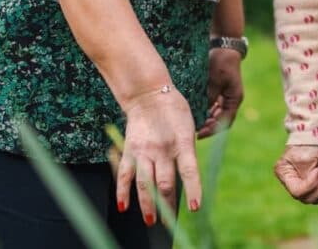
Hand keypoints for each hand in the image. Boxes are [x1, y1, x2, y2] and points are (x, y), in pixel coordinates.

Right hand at [116, 86, 201, 224]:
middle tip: (169, 223)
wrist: (149, 94)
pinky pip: (125, 174)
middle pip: (165, 183)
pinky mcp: (130, 150)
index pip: (189, 171)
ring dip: (147, 204)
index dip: (193, 190)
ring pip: (145, 183)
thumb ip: (186, 152)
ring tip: (150, 221)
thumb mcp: (189, 128)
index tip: (194, 208)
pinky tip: (123, 206)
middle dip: (167, 205)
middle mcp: (163, 149)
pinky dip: (123, 191)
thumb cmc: (174, 112)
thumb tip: (187, 179)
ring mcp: (145, 151)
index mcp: (183, 142)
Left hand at [197, 48, 244, 137]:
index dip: (212, 130)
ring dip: (206, 118)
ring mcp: (225, 94)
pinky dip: (205, 109)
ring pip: (216, 113)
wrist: (223, 46)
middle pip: (220, 119)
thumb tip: (201, 114)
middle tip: (194, 129)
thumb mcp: (215, 80)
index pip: (225, 121)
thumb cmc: (221, 62)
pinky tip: (195, 110)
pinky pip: (212, 104)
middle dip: (208, 125)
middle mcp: (231, 99)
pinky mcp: (219, 89)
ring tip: (193, 121)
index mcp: (234, 98)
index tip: (199, 134)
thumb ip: (209, 97)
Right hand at [274, 145, 317, 203]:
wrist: (317, 129)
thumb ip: (309, 177)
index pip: (297, 192)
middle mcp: (292, 181)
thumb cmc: (308, 141)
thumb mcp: (306, 159)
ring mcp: (305, 182)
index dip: (310, 185)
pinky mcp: (316, 180)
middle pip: (308, 197)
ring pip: (317, 198)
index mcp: (285, 174)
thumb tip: (316, 189)